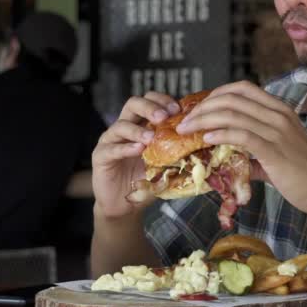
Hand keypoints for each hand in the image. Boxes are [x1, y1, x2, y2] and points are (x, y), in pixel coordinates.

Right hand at [91, 91, 179, 219]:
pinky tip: (137, 150)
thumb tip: (206, 145)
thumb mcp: (167, 164)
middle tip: (163, 117)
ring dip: (137, 130)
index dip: (162, 100)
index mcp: (141, 124)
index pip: (150, 100)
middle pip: (133, 104)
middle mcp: (125, 127)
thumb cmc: (146, 181)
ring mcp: (111, 141)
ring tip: (150, 138)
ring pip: (120, 125)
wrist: (126, 205)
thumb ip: (180, 151)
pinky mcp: (100, 156)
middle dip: (149, 107)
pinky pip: (112, 148)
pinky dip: (125, 148)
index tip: (177, 109)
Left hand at [176, 81, 306, 215]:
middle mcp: (278, 114)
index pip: (241, 89)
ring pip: (232, 113)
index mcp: (279, 110)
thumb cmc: (305, 175)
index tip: (197, 108)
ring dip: (204, 119)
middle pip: (231, 98)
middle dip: (202, 107)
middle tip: (183, 121)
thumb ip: (252, 153)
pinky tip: (206, 138)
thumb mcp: (277, 156)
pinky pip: (241, 134)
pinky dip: (220, 133)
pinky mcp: (274, 149)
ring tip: (186, 129)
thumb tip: (229, 160)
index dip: (215, 94)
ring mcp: (277, 130)